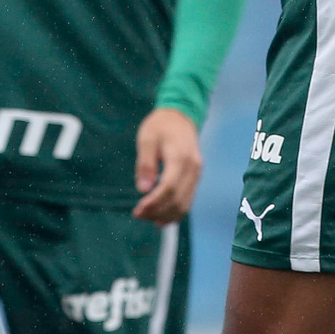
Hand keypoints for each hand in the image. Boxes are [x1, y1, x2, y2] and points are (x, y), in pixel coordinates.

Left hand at [132, 108, 201, 223]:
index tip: (137, 210)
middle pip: (177, 199)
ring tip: (147, 217)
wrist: (180, 116)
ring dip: (166, 215)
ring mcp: (197, 173)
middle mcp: (192, 168)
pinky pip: (188, 199)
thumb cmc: (160, 126)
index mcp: (179, 157)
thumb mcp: (146, 139)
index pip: (168, 188)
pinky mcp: (196, 177)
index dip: (154, 203)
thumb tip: (143, 189)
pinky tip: (161, 216)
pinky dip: (176, 211)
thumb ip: (145, 164)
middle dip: (157, 211)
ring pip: (185, 203)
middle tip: (138, 214)